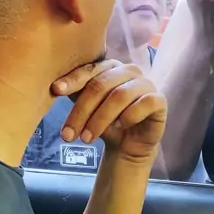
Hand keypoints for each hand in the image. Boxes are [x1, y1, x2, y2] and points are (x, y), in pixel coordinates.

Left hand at [50, 60, 166, 163]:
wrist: (127, 146)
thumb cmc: (105, 123)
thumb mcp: (86, 108)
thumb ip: (76, 94)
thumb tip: (54, 86)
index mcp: (110, 67)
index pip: (90, 69)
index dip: (73, 80)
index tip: (56, 91)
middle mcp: (129, 71)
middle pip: (101, 85)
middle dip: (82, 111)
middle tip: (68, 136)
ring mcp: (146, 84)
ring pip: (120, 96)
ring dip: (100, 120)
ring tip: (87, 139)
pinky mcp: (159, 101)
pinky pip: (145, 103)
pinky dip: (129, 116)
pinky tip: (120, 127)